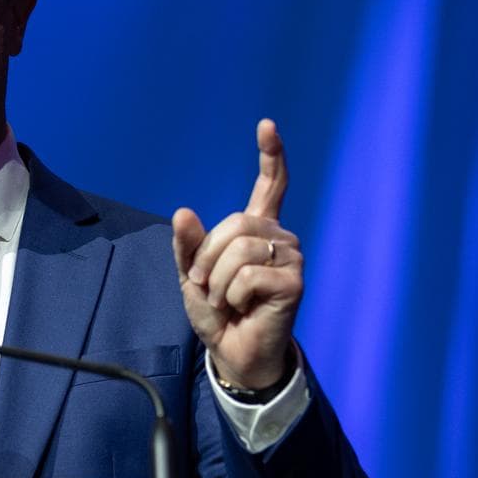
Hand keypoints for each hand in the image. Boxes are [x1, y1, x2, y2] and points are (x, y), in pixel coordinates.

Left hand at [172, 119, 302, 388]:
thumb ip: (187, 245)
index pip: (270, 185)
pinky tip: (242, 307)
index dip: (271, 155)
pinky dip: (232, 295)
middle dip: (208, 256)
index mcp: (256, 229)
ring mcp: (291, 257)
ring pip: (239, 248)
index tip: (267, 125)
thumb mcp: (192, 275)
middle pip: (235, 223)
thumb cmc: (217, 311)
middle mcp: (279, 237)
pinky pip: (247, 275)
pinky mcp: (294, 281)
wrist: (233, 352)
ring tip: (225, 299)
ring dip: (218, 279)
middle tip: (208, 285)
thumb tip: (183, 212)